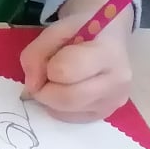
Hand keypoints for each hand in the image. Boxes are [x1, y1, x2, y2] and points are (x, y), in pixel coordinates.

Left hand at [19, 0, 132, 120]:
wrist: (108, 35)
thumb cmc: (82, 30)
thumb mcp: (55, 31)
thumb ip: (36, 53)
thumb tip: (31, 86)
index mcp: (108, 52)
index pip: (65, 71)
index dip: (48, 67)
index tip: (51, 59)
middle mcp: (118, 81)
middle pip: (68, 98)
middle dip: (45, 89)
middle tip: (45, 75)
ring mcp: (115, 100)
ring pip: (68, 111)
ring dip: (51, 99)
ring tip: (58, 80)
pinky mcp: (108, 113)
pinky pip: (73, 119)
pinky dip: (60, 108)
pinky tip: (67, 90)